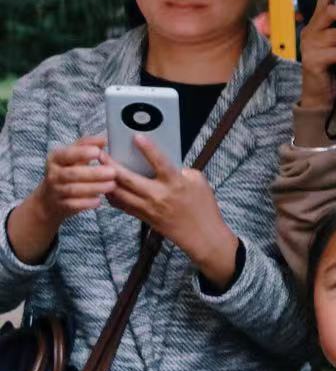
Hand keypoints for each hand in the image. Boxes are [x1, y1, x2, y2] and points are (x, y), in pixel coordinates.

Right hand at [30, 138, 116, 222]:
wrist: (49, 199)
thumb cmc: (66, 171)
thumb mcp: (72, 155)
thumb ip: (86, 145)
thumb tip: (103, 138)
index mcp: (55, 159)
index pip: (67, 154)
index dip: (82, 153)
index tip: (98, 152)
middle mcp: (53, 174)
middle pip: (73, 174)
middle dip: (94, 173)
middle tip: (113, 172)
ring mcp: (56, 191)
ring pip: (74, 190)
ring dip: (95, 187)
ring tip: (112, 185)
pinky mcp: (61, 205)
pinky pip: (74, 204)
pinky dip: (87, 203)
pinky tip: (99, 200)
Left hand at [109, 137, 239, 285]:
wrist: (201, 234)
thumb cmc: (203, 206)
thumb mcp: (198, 181)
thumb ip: (180, 170)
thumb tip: (164, 162)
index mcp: (175, 183)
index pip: (159, 163)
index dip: (148, 149)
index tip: (136, 137)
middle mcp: (158, 195)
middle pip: (128, 179)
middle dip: (112, 165)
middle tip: (101, 154)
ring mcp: (148, 208)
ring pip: (119, 193)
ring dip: (106, 180)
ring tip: (97, 169)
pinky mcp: (143, 217)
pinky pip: (122, 205)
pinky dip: (113, 195)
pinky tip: (108, 187)